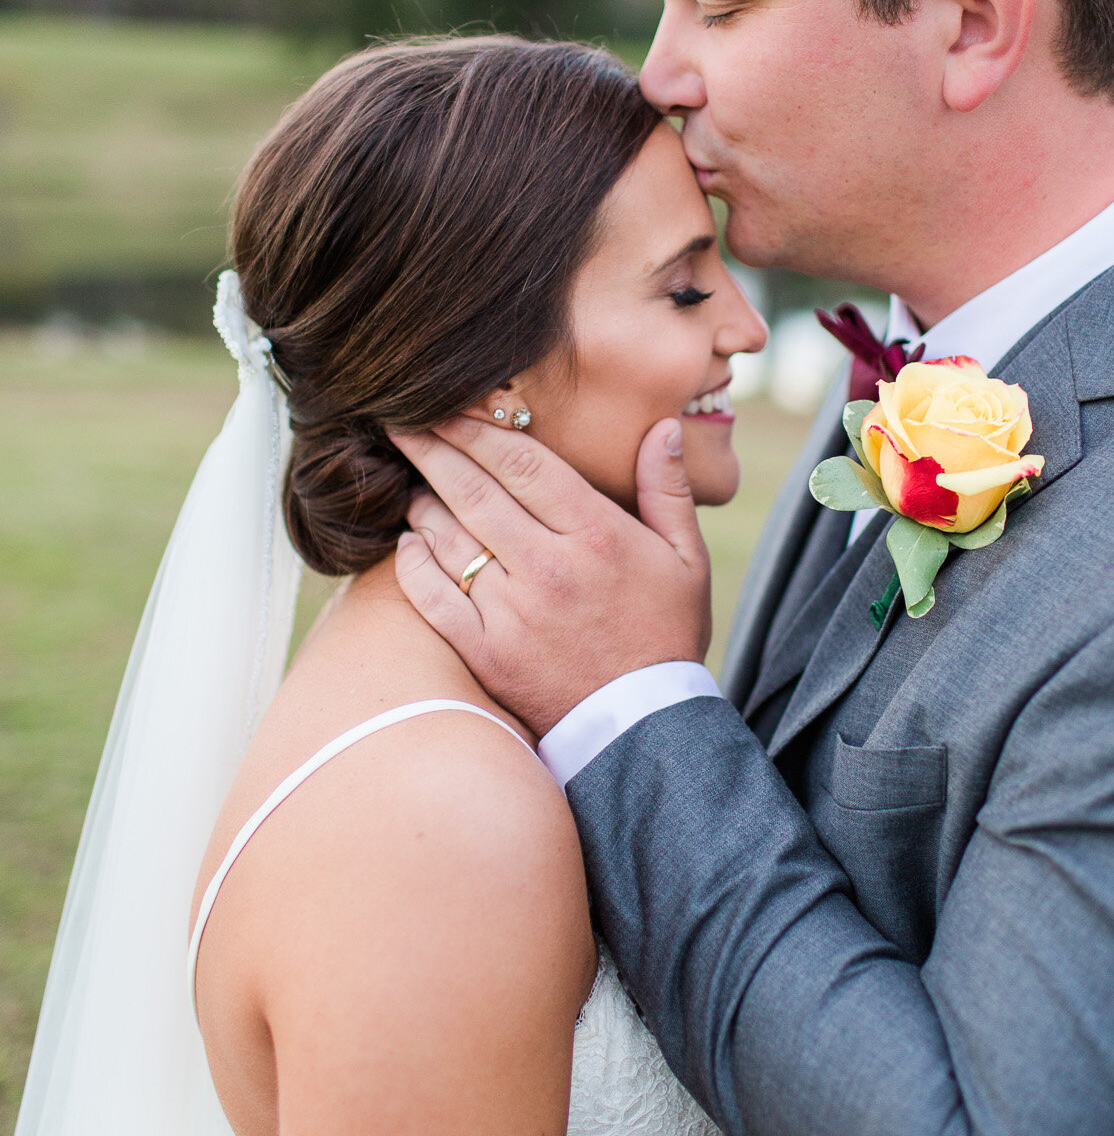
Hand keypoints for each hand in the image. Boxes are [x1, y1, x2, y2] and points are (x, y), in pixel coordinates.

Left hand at [392, 417, 711, 734]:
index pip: (522, 462)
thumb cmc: (666, 636)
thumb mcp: (687, 560)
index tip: (450, 406)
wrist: (643, 728)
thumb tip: (664, 426)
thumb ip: (668, 489)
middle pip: (473, 489)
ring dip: (421, 501)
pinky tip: (408, 543)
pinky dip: (412, 563)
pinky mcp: (484, 650)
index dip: (478, 428)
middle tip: (403, 422)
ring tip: (412, 482)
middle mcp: (548, 567)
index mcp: (596, 534)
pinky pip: (431, 595)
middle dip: (433, 448)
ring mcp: (511, 611)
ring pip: (446, 537)